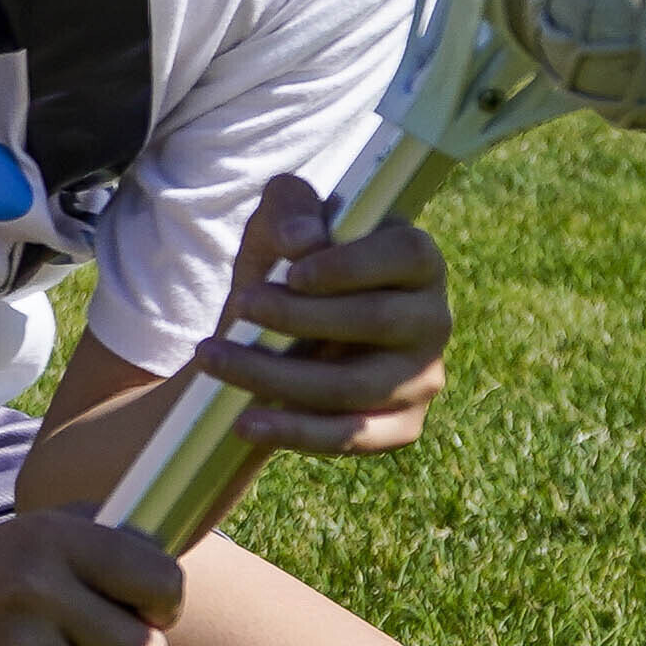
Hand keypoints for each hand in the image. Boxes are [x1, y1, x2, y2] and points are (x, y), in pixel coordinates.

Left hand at [186, 175, 450, 457]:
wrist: (273, 341)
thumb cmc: (286, 269)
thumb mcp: (278, 224)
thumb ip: (289, 208)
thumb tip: (303, 240)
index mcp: (417, 261)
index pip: (407, 254)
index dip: (352, 265)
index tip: (293, 273)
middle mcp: (432, 320)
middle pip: (377, 320)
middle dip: (299, 316)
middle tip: (239, 305)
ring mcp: (422, 378)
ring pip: (353, 386)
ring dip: (276, 375)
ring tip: (213, 358)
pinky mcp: (402, 426)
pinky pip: (353, 437)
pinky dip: (295, 432)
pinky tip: (245, 422)